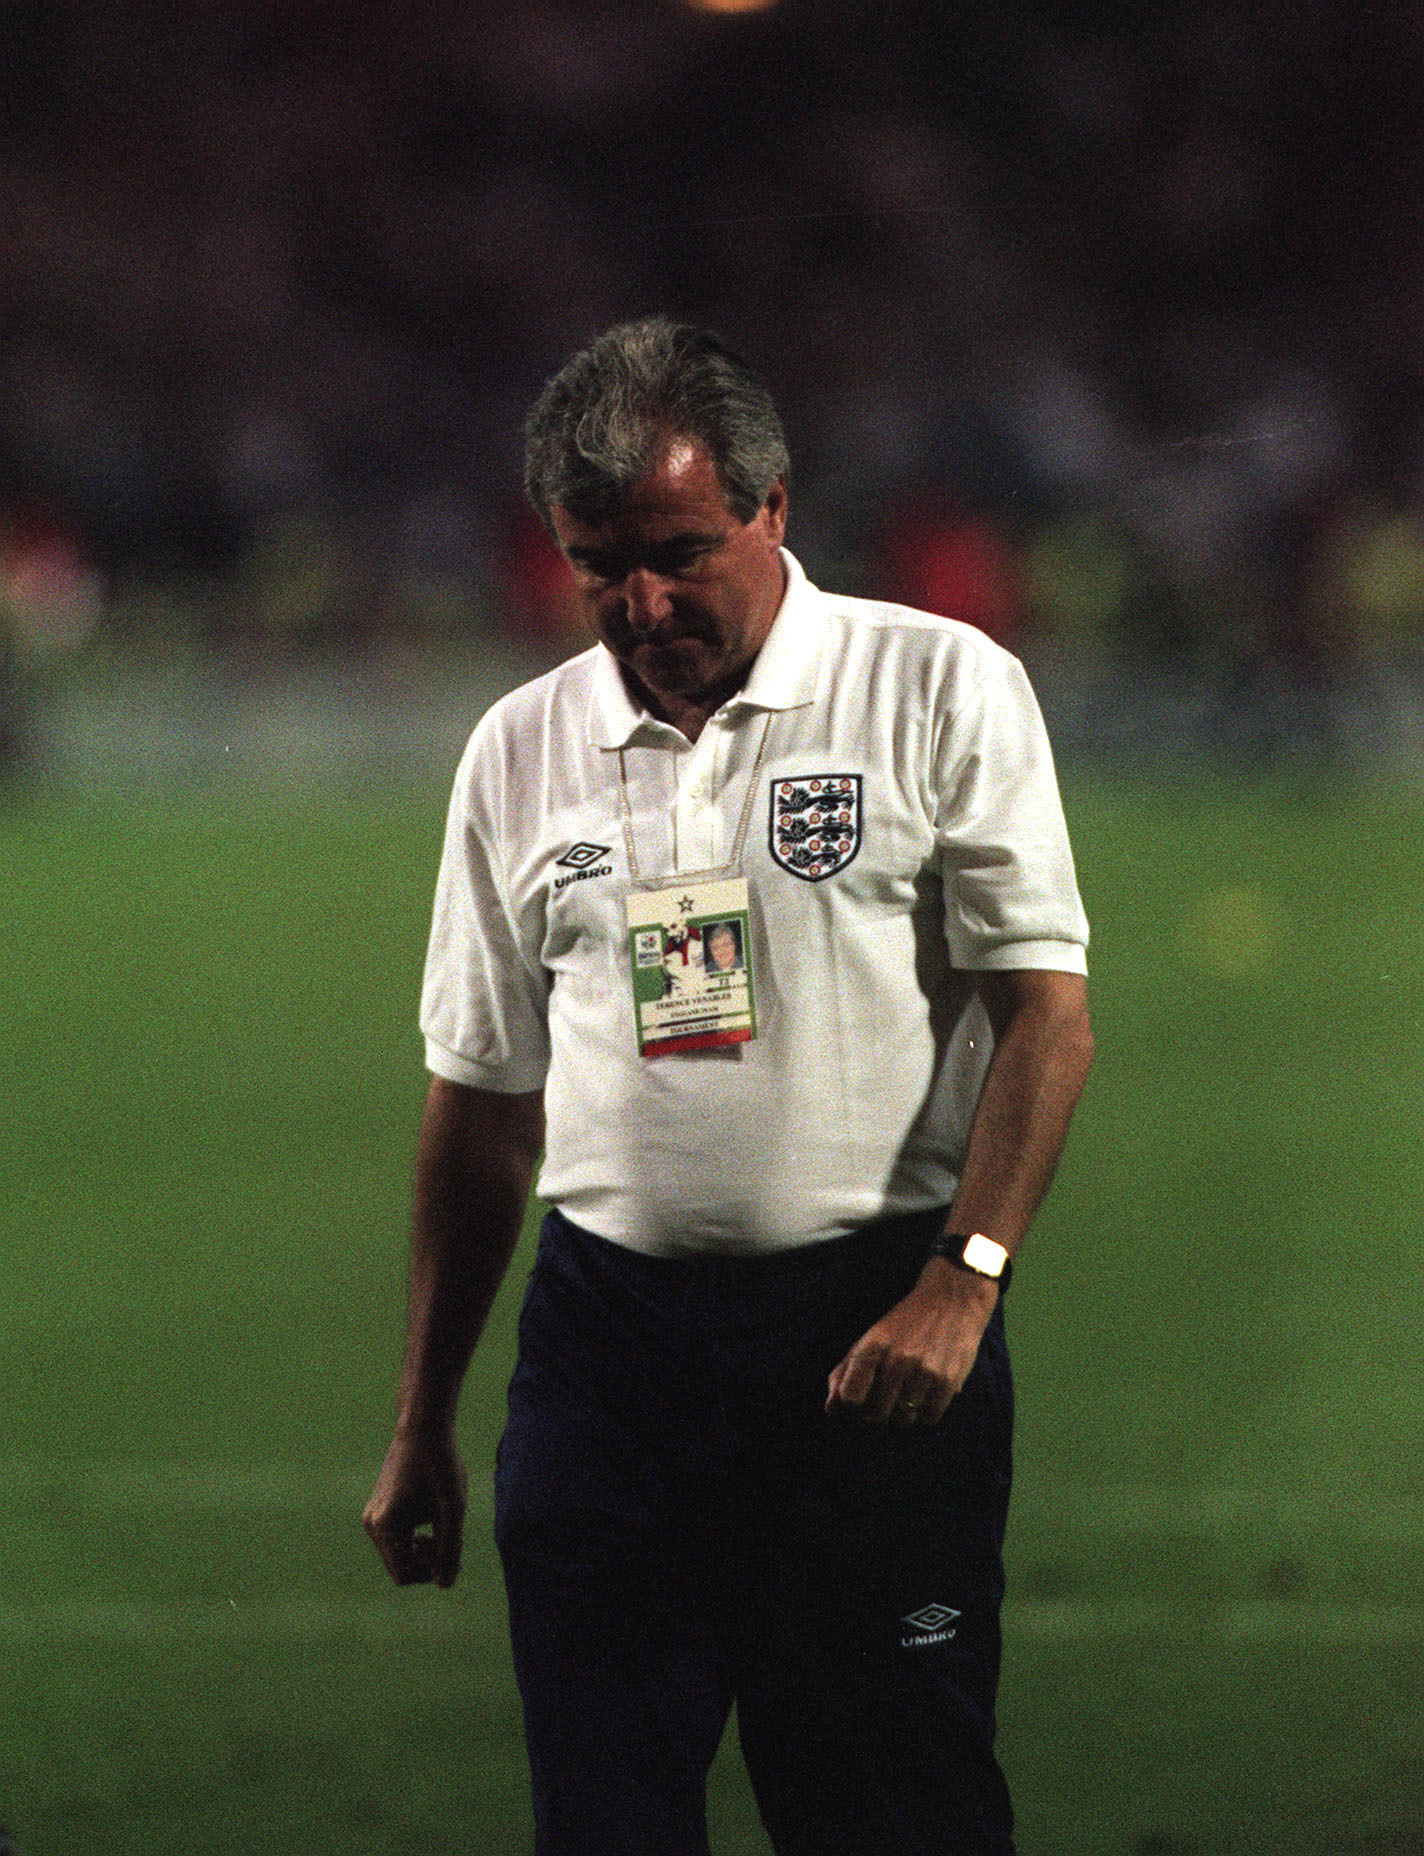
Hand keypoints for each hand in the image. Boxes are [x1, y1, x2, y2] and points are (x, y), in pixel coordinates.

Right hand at [363, 1427, 467, 1587]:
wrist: (423, 1426)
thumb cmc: (441, 1464)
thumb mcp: (452, 1507)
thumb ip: (450, 1548)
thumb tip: (445, 1584)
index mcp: (385, 1525)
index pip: (404, 1575)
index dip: (431, 1572)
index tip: (452, 1550)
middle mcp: (371, 1524)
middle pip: (400, 1567)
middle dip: (426, 1562)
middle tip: (450, 1538)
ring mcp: (372, 1517)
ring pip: (398, 1554)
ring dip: (422, 1550)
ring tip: (442, 1527)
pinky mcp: (378, 1509)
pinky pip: (396, 1539)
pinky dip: (414, 1538)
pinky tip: (432, 1520)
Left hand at [825, 1259, 998, 1425]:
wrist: (951, 1300)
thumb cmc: (904, 1323)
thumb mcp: (870, 1338)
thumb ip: (845, 1372)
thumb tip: (830, 1410)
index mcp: (872, 1346)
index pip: (851, 1397)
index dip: (853, 1404)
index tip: (861, 1398)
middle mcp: (897, 1359)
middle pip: (876, 1414)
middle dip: (877, 1413)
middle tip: (886, 1400)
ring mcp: (924, 1371)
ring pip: (904, 1420)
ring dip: (903, 1414)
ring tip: (907, 1394)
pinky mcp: (948, 1381)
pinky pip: (929, 1418)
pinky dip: (924, 1413)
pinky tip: (925, 1395)